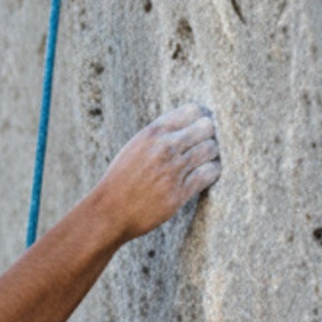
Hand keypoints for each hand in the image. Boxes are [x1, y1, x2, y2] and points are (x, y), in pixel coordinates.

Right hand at [97, 102, 220, 241]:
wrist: (109, 211)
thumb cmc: (122, 178)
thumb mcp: (136, 146)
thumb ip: (160, 134)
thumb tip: (191, 123)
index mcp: (153, 132)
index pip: (193, 111)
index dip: (200, 118)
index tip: (200, 129)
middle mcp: (164, 147)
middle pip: (206, 128)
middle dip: (209, 136)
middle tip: (205, 145)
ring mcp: (173, 170)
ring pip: (211, 150)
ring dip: (212, 155)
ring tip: (206, 161)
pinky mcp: (179, 192)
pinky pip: (209, 174)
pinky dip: (212, 172)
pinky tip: (207, 175)